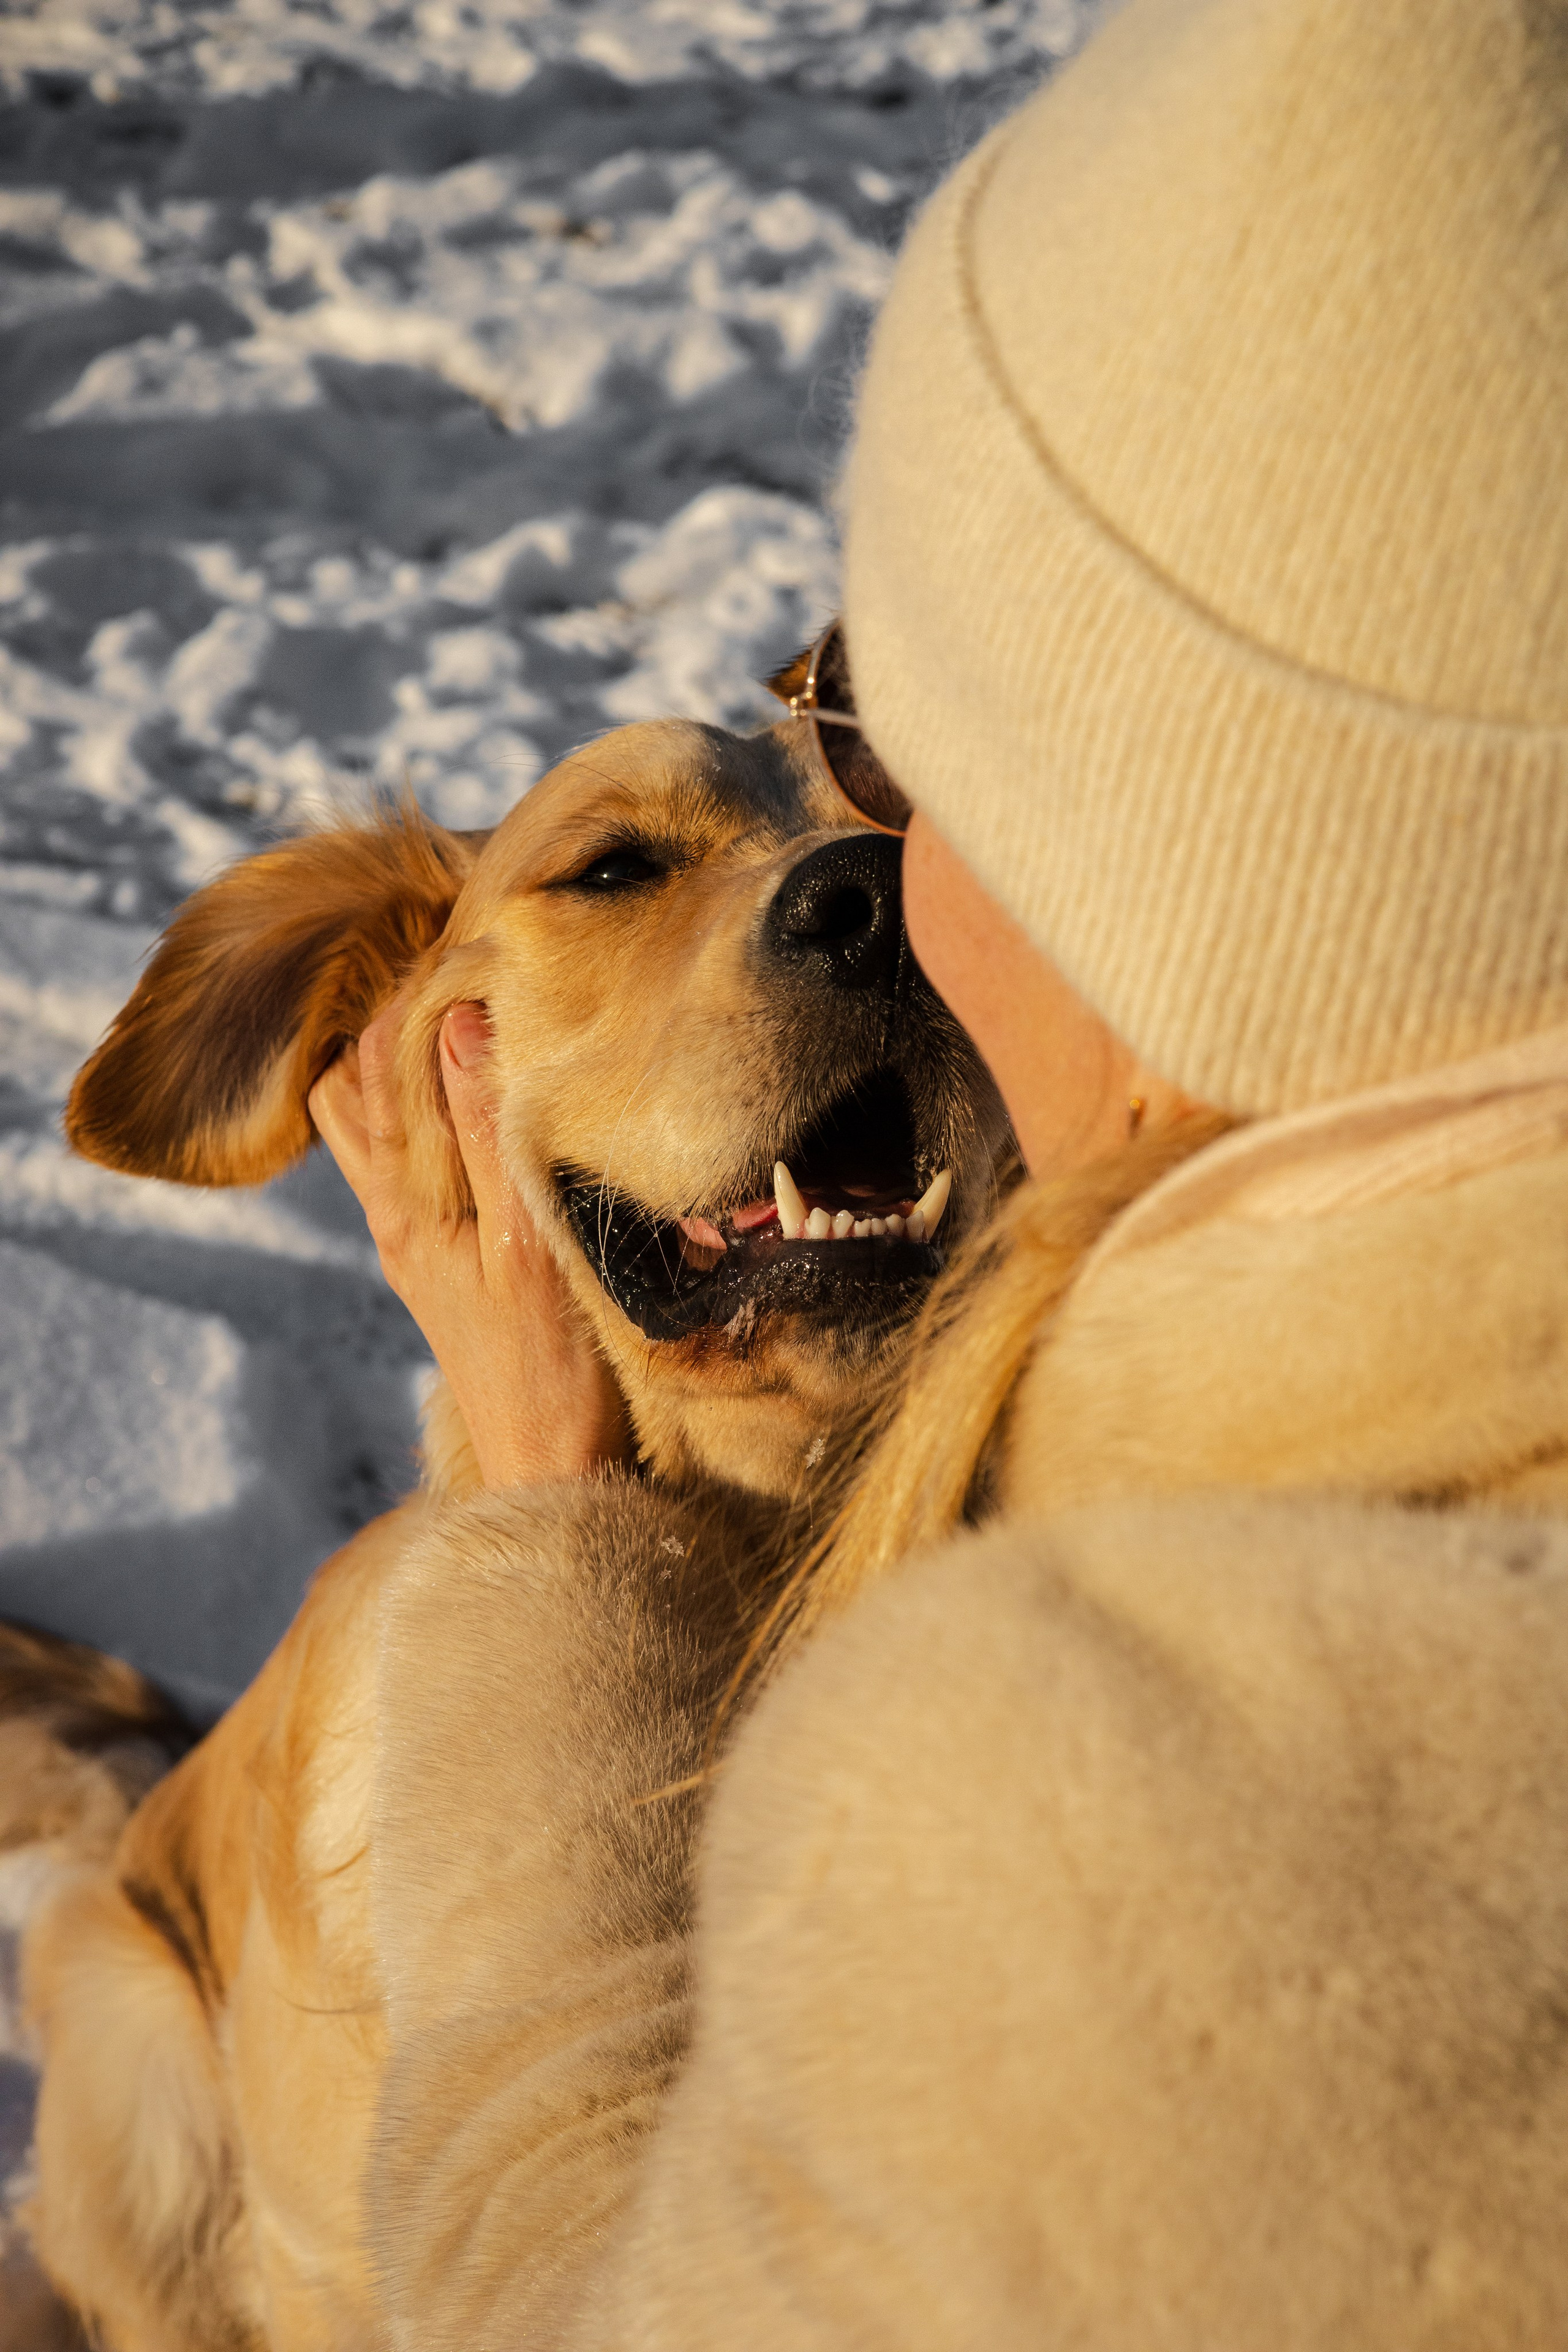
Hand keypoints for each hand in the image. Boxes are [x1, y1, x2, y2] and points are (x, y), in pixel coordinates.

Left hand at [308, 1000, 628, 1489]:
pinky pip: (410, 1159)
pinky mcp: (446, 1259)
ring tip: (461, 1014)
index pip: (377, 1057)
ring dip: (402, 1061)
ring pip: (373, 1119)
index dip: (417, 987)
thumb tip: (459, 1019)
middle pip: (357, 1079)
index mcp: (406, 1201)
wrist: (554, 1478)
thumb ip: (489, 1133)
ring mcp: (416, 1236)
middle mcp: (395, 1211)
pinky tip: (475, 1098)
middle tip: (463, 958)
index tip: (477, 939)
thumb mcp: (527, 1245)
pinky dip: (427, 1109)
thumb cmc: (552, 1374)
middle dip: (395, 1011)